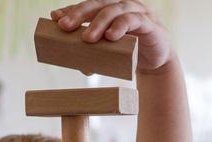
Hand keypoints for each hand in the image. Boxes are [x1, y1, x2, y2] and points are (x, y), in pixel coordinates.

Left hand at [51, 0, 173, 72]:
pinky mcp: (149, 23)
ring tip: (87, 38)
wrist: (157, 61)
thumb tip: (79, 66)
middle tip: (65, 27)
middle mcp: (122, 5)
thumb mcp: (108, 54)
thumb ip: (94, 56)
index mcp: (109, 9)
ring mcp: (137, 12)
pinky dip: (121, 27)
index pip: (87, 6)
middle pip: (98, 3)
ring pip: (115, 10)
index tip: (55, 17)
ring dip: (99, 23)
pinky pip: (134, 20)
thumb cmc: (128, 53)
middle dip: (80, 14)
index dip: (71, 9)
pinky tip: (111, 36)